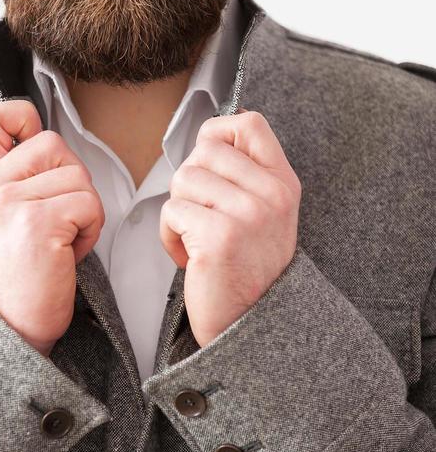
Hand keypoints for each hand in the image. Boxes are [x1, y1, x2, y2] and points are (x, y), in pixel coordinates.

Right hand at [0, 100, 104, 357]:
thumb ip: (16, 172)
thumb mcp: (2, 212)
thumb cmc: (21, 269)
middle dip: (72, 179)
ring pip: (78, 175)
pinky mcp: (36, 223)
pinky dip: (89, 230)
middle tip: (56, 219)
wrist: (13, 324)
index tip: (32, 147)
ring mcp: (10, 202)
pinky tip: (66, 252)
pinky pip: (88, 203)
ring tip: (60, 239)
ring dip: (84, 209)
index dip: (21, 117)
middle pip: (54, 143)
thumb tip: (39, 130)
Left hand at [159, 108, 301, 347]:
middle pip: (204, 151)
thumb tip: (206, 138)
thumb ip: (245, 174)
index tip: (210, 159)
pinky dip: (170, 235)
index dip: (218, 132)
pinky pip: (172, 211)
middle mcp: (271, 195)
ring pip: (184, 179)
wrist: (252, 327)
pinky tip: (190, 257)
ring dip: (179, 211)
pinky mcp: (220, 237)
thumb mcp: (265, 213)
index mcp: (283, 183)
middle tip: (202, 215)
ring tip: (197, 239)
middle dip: (190, 182)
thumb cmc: (247, 268)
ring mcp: (248, 214)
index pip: (250, 124)